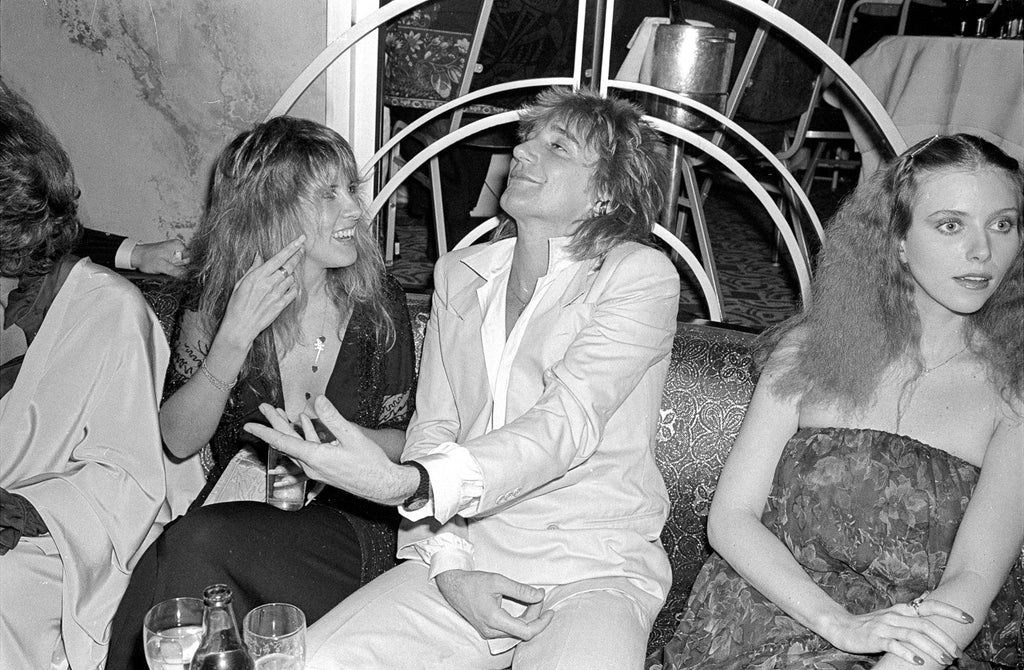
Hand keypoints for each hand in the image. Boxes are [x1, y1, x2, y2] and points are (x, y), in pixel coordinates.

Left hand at [132, 238, 188, 276]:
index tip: (185, 274)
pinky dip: (173, 269)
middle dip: (181, 269)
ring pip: (182, 265)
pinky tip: (166, 270)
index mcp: (178, 246)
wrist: (135, 257)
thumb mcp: (162, 266)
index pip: (192, 258)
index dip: (190, 268)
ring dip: (176, 270)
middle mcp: (178, 247)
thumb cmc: (146, 258)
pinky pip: (177, 265)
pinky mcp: (171, 256)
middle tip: (171, 271)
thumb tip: (188, 276)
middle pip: (188, 262)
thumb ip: (176, 271)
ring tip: (166, 270)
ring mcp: (174, 252)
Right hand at [219, 236, 304, 346]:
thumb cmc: (236, 305)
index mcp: (258, 276)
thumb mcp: (240, 283)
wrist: (240, 327)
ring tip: (286, 274)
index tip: (300, 240)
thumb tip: (259, 256)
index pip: (279, 257)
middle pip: (289, 266)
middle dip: (298, 255)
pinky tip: (289, 287)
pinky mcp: (281, 305)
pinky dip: (293, 287)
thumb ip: (253, 269)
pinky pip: (294, 292)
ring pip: (292, 278)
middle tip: (302, 249)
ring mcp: (276, 294)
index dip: (291, 247)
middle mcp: (269, 283)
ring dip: (292, 274)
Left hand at [243, 396, 416, 504]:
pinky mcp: (325, 469)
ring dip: (289, 428)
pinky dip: (305, 435)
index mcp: (315, 458)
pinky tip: (307, 424)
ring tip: (281, 413)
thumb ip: (333, 418)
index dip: (265, 432)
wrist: (383, 485)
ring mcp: (318, 469)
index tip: (250, 426)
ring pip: (297, 446)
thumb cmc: (370, 464)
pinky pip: (308, 450)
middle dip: (274, 424)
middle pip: (287, 442)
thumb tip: (318, 400)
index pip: (283, 442)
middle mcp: (312, 466)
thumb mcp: (353, 437)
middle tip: (264, 409)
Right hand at [435, 569, 553, 641]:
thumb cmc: (473, 582)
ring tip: (533, 600)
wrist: (453, 586)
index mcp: (494, 619)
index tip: (550, 611)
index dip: (541, 622)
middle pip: (523, 631)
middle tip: (539, 596)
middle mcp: (491, 630)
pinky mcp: (487, 629)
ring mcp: (488, 632)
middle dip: (536, 615)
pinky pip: (509, 629)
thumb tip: (539, 595)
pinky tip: (523, 607)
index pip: (526, 631)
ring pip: (516, 631)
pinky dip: (519, 620)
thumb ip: (520, 589)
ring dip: (528, 618)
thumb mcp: (498, 581)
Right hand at [826, 598, 968, 666]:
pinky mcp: (874, 638)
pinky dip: (908, 653)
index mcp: (902, 609)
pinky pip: (894, 645)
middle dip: (945, 639)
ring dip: (932, 648)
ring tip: (945, 660)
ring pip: (913, 635)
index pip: (930, 606)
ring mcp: (884, 627)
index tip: (968, 618)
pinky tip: (919, 661)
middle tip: (958, 653)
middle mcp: (895, 615)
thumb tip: (928, 597)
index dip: (950, 610)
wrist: (840, 626)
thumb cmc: (869, 623)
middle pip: (925, 624)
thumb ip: (911, 607)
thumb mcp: (892, 613)